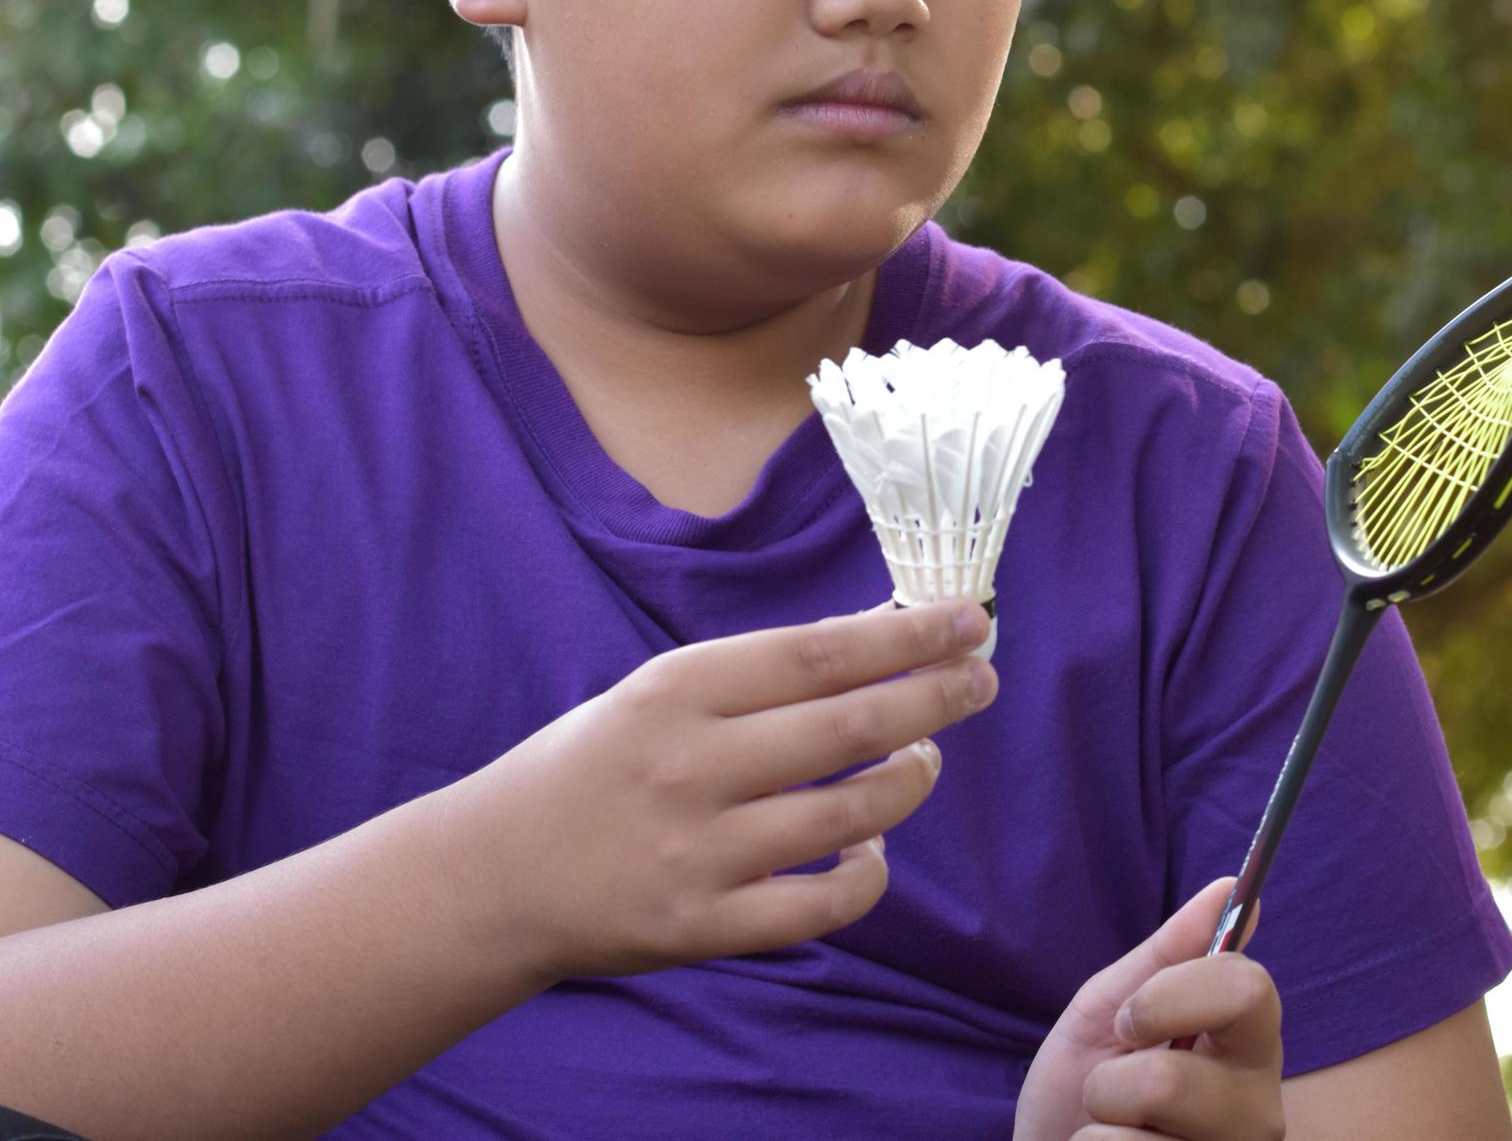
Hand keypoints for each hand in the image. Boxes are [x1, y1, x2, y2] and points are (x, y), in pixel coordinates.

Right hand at [439, 600, 997, 984]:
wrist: (494, 875)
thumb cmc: (599, 766)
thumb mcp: (660, 693)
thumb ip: (762, 673)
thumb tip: (884, 632)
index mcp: (677, 690)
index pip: (818, 653)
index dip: (905, 636)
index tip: (968, 620)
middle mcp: (689, 767)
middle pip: (847, 726)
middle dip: (934, 698)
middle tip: (982, 680)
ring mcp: (696, 853)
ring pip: (850, 816)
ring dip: (909, 781)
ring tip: (925, 760)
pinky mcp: (700, 927)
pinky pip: (820, 906)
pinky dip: (866, 877)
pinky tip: (871, 851)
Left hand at [1016, 877, 1284, 1140]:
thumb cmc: (1083, 1087)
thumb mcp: (1111, 1012)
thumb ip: (1168, 955)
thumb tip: (1232, 884)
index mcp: (1248, 1044)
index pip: (1248, 989)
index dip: (1171, 996)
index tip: (1129, 1019)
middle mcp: (1258, 1108)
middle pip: (1171, 1081)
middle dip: (1110, 1085)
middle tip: (1111, 1095)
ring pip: (1134, 1139)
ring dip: (1097, 1130)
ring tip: (1114, 1136)